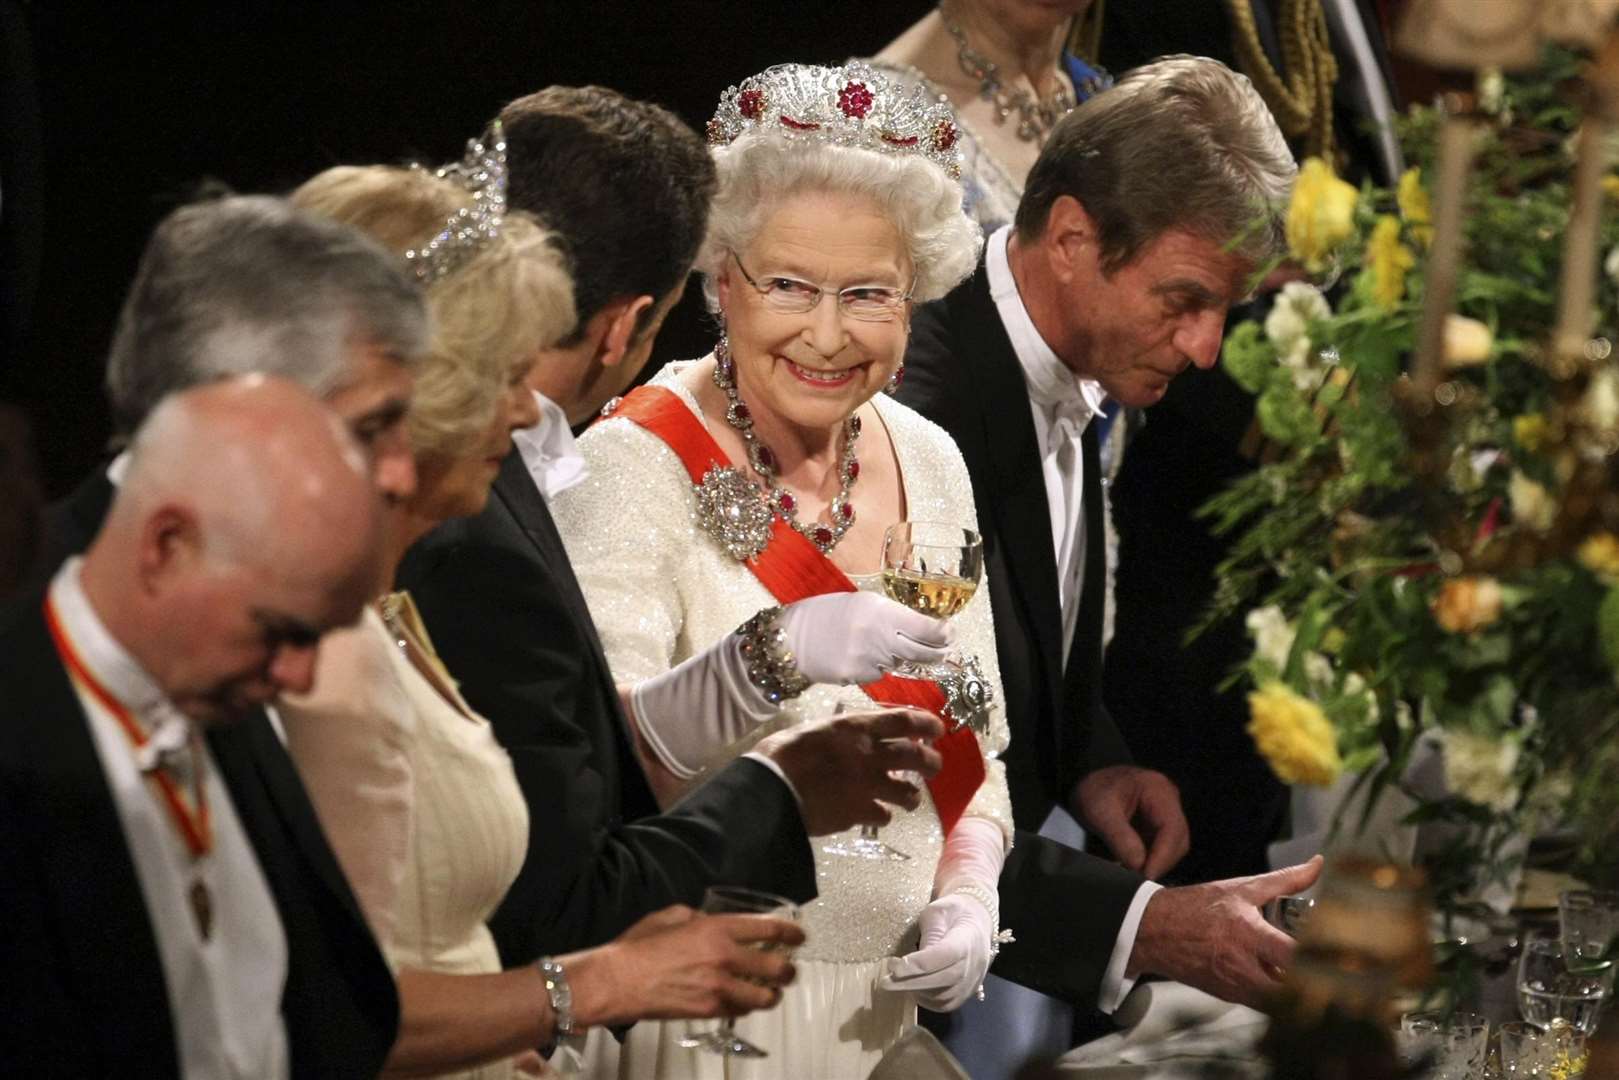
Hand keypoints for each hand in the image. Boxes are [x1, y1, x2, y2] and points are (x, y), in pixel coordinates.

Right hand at [564, 904, 804, 1028]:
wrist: (617, 981)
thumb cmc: (640, 945)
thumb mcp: (673, 916)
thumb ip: (701, 919)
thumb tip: (713, 923)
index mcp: (717, 929)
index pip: (769, 930)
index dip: (791, 933)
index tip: (800, 936)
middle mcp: (725, 958)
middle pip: (777, 968)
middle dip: (789, 971)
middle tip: (789, 971)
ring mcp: (719, 988)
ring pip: (764, 997)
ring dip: (772, 994)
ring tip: (770, 992)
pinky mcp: (709, 1011)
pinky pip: (740, 1011)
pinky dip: (746, 1006)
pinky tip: (742, 1001)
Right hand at [756, 707, 943, 835]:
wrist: (769, 794)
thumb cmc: (779, 756)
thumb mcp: (810, 731)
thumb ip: (836, 734)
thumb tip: (844, 735)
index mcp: (855, 729)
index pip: (903, 721)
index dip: (926, 725)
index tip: (936, 729)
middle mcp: (868, 755)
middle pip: (917, 757)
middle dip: (932, 763)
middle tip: (934, 766)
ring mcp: (866, 787)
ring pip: (907, 793)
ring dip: (911, 796)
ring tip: (908, 799)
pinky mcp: (859, 814)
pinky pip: (883, 816)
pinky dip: (882, 816)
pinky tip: (874, 815)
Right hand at [779, 592, 952, 685]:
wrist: (790, 639)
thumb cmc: (822, 616)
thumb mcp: (859, 604)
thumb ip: (888, 615)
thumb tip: (918, 625)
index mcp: (877, 610)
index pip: (924, 626)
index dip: (942, 633)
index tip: (950, 633)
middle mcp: (876, 635)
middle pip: (920, 651)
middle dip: (937, 652)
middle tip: (945, 650)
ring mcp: (867, 659)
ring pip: (899, 663)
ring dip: (902, 658)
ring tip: (883, 646)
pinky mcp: (858, 677)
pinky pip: (880, 673)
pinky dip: (879, 667)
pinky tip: (862, 656)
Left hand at [875, 891, 993, 1010]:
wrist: (976, 924)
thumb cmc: (952, 913)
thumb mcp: (938, 912)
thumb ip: (928, 934)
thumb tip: (912, 962)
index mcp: (967, 939)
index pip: (945, 955)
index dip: (919, 963)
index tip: (894, 967)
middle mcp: (974, 964)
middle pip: (944, 979)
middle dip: (911, 983)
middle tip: (885, 981)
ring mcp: (972, 982)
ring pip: (943, 996)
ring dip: (916, 991)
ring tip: (896, 981)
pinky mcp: (966, 994)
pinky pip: (944, 1004)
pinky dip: (925, 999)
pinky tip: (910, 987)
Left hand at [1072, 765, 1189, 878]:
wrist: (1087, 778)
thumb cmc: (1093, 790)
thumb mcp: (1099, 812)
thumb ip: (1120, 838)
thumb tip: (1138, 866)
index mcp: (1157, 790)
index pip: (1171, 827)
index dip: (1163, 855)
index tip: (1147, 875)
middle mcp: (1168, 801)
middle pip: (1178, 839)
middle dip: (1161, 862)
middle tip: (1140, 882)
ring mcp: (1165, 814)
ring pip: (1173, 846)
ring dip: (1157, 863)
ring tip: (1136, 877)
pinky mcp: (1157, 826)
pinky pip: (1162, 847)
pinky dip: (1151, 860)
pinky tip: (1136, 869)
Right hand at [1126, 856, 1324, 1007]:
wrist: (1154, 930)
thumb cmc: (1197, 908)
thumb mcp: (1241, 888)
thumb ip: (1285, 879)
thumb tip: (1316, 865)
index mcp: (1248, 933)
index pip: (1293, 956)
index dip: (1319, 958)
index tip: (1335, 953)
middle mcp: (1242, 965)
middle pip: (1292, 990)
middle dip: (1312, 982)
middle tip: (1325, 968)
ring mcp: (1235, 985)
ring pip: (1280, 1003)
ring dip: (1295, 992)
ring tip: (1305, 975)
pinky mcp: (1228, 996)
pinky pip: (1262, 1004)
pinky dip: (1276, 996)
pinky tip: (1279, 979)